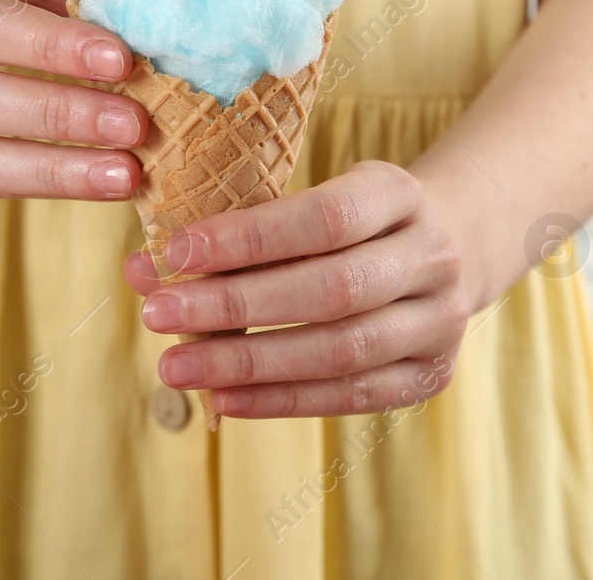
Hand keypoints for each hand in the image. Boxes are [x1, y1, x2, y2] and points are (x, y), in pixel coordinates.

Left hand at [122, 160, 474, 417]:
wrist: (450, 247)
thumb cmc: (352, 221)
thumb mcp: (309, 200)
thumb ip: (235, 232)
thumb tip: (142, 269)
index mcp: (401, 194)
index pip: (325, 218)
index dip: (249, 237)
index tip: (175, 251)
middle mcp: (433, 256)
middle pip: (331, 289)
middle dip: (236, 306)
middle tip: (157, 314)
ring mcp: (441, 321)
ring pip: (342, 350)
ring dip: (250, 362)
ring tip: (176, 366)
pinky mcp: (430, 375)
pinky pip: (352, 396)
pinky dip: (282, 400)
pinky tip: (223, 398)